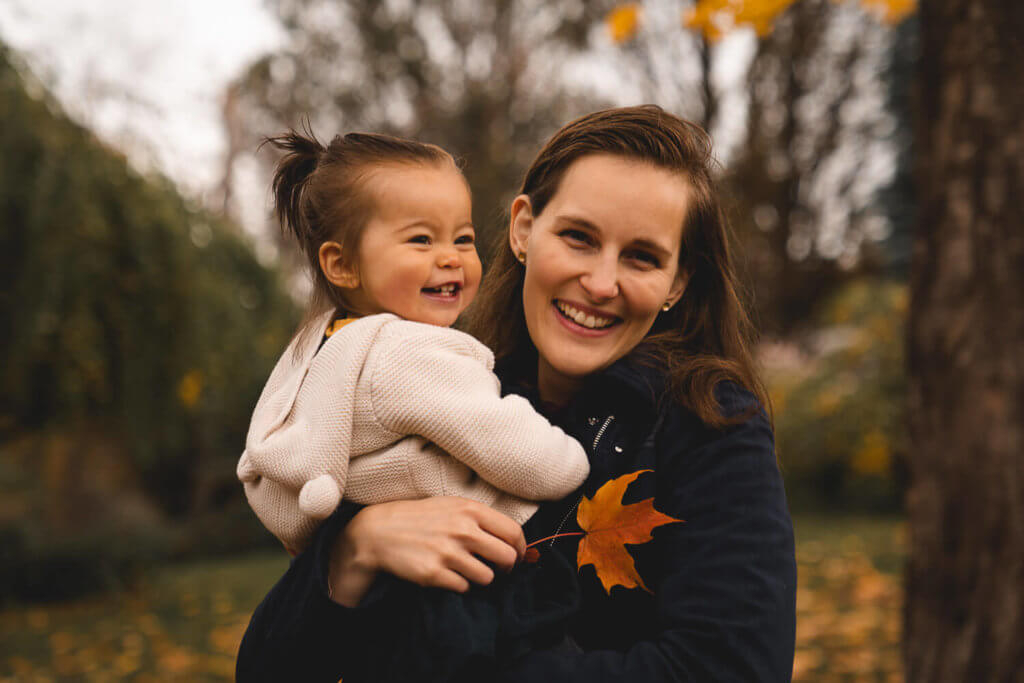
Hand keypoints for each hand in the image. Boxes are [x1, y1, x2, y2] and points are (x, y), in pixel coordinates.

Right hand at [328, 497, 525, 605]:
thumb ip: (481, 518)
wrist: (379, 532)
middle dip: (506, 568)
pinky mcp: (435, 574)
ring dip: (480, 577)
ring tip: (466, 569)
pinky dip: (460, 585)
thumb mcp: (452, 505)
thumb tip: (511, 539)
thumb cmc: (420, 517)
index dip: (521, 549)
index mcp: (471, 510)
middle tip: (498, 570)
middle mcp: (463, 530)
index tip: (518, 557)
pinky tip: (448, 574)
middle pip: (507, 558)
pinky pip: (464, 588)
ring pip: (488, 577)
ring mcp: (449, 553)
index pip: (514, 533)